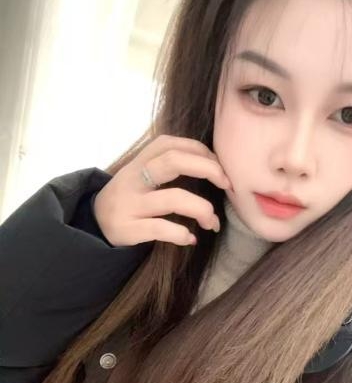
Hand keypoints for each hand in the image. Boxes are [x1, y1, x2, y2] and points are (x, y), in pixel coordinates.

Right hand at [93, 134, 231, 246]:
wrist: (93, 224)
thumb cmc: (130, 197)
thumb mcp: (142, 174)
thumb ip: (168, 165)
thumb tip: (216, 167)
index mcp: (140, 160)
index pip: (172, 144)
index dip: (201, 151)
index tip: (220, 166)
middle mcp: (133, 178)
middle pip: (173, 161)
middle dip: (208, 169)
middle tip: (227, 184)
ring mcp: (130, 203)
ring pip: (174, 199)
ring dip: (202, 209)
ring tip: (212, 222)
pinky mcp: (128, 228)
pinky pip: (161, 229)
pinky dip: (182, 235)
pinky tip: (190, 238)